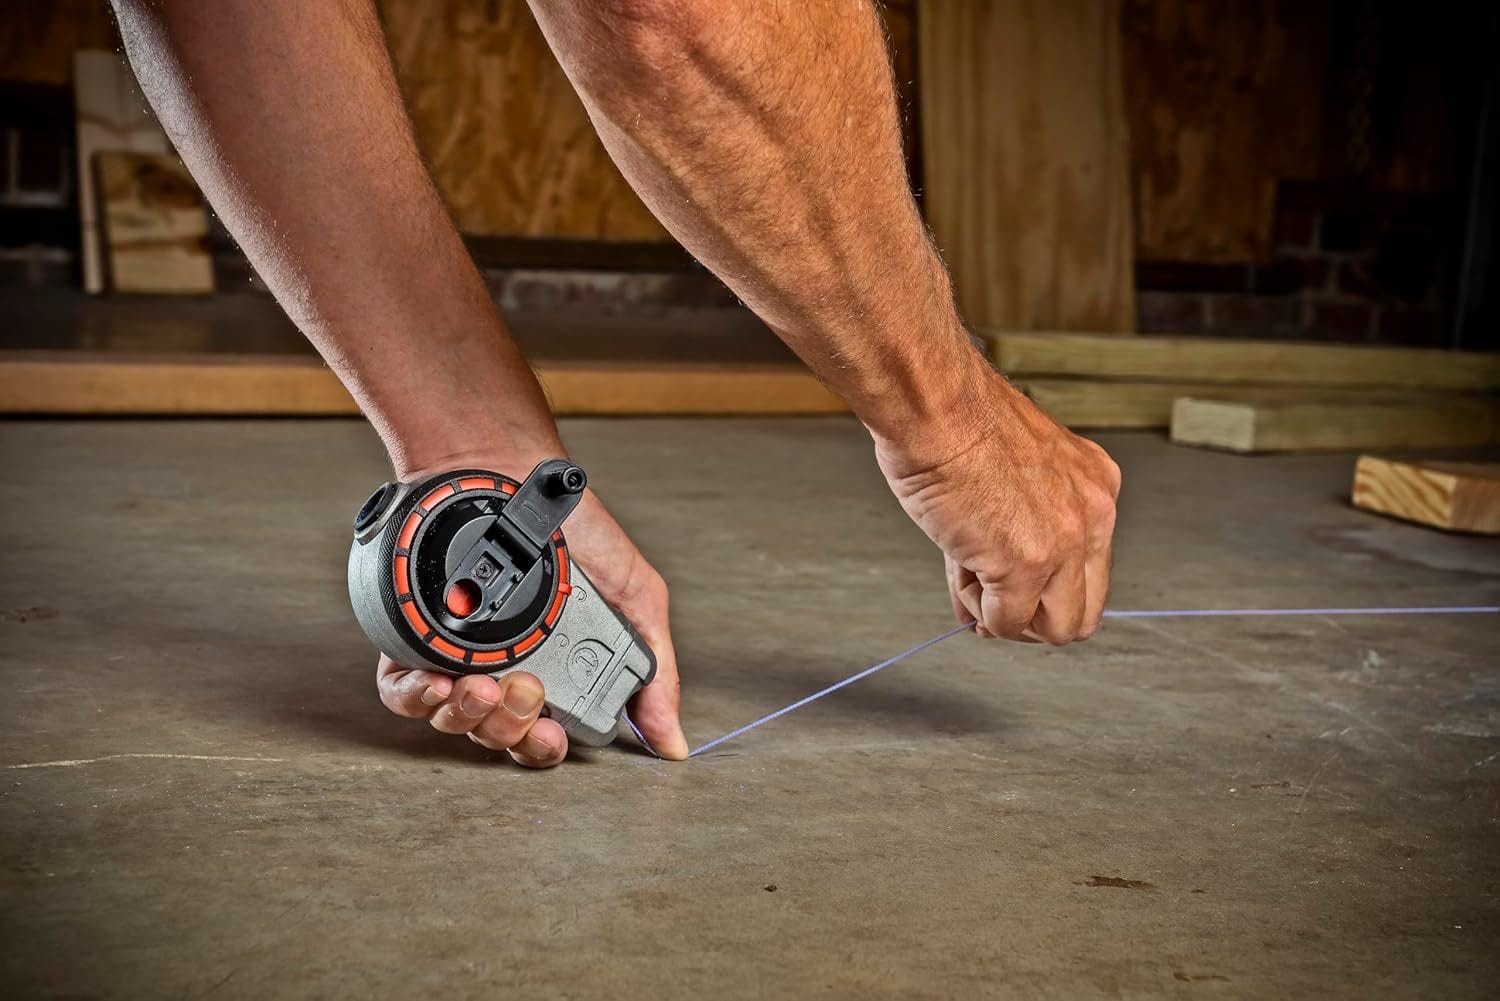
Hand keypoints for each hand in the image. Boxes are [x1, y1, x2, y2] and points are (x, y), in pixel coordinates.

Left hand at [375, 463, 688, 765]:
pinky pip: (403, 693)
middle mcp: (503, 670)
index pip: (541, 736)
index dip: (542, 746)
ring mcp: (455, 657)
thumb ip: (657, 675)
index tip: (551, 728)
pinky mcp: (411, 640)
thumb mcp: (638, 599)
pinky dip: (417, 697)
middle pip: (496, 736)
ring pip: (451, 721)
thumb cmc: (576, 528)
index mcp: (555, 671)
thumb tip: (674, 744)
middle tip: (523, 689)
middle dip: (509, 728)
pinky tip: (438, 680)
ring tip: (483, 683)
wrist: (514, 475)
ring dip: (467, 715)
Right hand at [874, 364, 1120, 643]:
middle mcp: (1092, 516)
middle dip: (1035, 620)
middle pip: (1084, 611)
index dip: (1044, 591)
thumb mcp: (1010, 473)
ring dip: (1007, 617)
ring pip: (1057, 628)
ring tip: (969, 574)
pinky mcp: (1026, 565)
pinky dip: (981, 614)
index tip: (1009, 590)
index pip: (1089, 570)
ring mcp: (1064, 544)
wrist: (936, 404)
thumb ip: (1014, 532)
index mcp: (1094, 486)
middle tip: (994, 606)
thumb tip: (989, 593)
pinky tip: (961, 571)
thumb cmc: (956, 422)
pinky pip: (1007, 621)